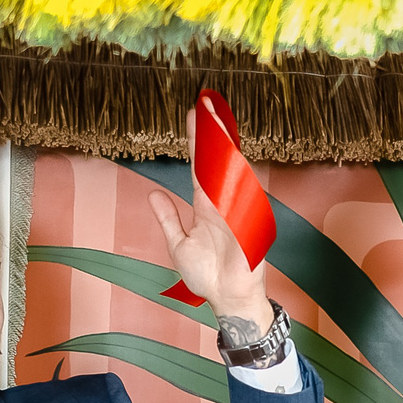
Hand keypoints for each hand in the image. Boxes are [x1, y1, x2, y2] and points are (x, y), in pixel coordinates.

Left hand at [147, 126, 274, 334]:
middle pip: (217, 162)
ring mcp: (237, 213)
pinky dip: (237, 181)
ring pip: (230, 174)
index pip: (200, 166)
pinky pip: (243, 200)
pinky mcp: (249, 227)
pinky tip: (231, 160)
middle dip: (211, 133)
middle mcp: (223, 203)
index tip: (193, 114)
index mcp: (207, 205)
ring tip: (215, 122)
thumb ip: (168, 218)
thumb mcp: (178, 243)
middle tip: (205, 103)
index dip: (197, 141)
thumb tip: (154, 194)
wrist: (226, 299)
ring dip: (223, 149)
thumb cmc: (207, 275)